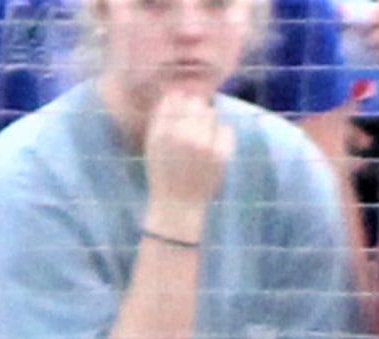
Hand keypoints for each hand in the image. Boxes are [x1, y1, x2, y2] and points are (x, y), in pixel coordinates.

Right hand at [142, 91, 231, 233]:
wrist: (177, 207)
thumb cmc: (163, 175)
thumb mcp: (153, 147)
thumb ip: (162, 120)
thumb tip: (177, 92)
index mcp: (160, 134)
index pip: (174, 99)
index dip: (178, 101)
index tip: (179, 112)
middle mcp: (181, 136)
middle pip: (195, 102)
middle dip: (194, 112)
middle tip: (191, 130)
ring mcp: (203, 144)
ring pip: (211, 113)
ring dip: (207, 123)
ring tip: (200, 141)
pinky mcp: (220, 153)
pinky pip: (225, 128)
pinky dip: (220, 137)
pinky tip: (211, 152)